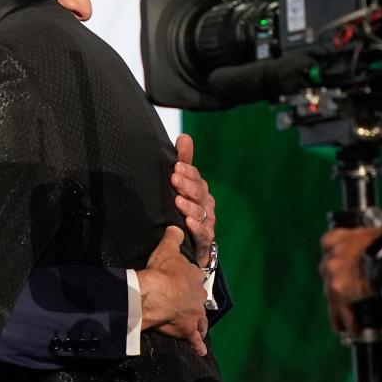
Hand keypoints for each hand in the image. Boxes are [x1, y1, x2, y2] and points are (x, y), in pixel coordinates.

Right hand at [137, 226, 208, 355]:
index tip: (182, 280)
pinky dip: (197, 345)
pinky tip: (200, 351)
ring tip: (199, 328)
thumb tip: (176, 227)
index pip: (195, 276)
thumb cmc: (161, 271)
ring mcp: (194, 314)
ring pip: (200, 320)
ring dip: (200, 323)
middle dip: (194, 301)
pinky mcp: (187, 330)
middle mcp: (199, 296)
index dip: (188, 278)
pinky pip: (194, 340)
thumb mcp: (166, 249)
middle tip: (187, 303)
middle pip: (199, 299)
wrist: (155, 294)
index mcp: (195, 276)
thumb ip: (173, 237)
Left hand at [171, 134, 216, 265]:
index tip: (175, 166)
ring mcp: (207, 221)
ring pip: (200, 212)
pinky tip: (188, 223)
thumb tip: (184, 137)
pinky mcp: (205, 239)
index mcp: (199, 189)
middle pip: (199, 192)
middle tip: (174, 179)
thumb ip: (183, 161)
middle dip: (186, 185)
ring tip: (177, 202)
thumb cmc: (184, 209)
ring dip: (189, 206)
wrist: (190, 244)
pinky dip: (196, 228)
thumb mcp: (182, 184)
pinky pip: (203, 233)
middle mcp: (205, 204)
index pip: (195, 177)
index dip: (187, 171)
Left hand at [318, 227, 381, 333]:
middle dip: (336, 283)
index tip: (338, 262)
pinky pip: (339, 309)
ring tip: (344, 322)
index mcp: (340, 237)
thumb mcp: (377, 236)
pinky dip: (345, 320)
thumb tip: (381, 251)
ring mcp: (333, 273)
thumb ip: (369, 243)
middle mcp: (332, 254)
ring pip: (330, 294)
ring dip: (338, 307)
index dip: (333, 253)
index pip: (327, 242)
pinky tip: (352, 330)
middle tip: (346, 295)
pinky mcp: (339, 291)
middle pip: (328, 272)